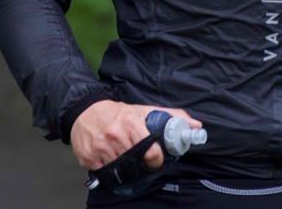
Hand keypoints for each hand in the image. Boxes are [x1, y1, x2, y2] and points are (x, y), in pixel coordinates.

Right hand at [69, 100, 201, 170]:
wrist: (85, 111)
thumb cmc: (118, 113)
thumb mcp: (143, 111)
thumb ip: (171, 117)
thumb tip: (196, 125)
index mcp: (131, 123)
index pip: (151, 152)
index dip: (156, 158)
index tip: (156, 158)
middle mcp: (115, 135)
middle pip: (136, 163)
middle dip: (141, 164)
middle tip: (140, 160)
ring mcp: (101, 148)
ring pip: (121, 170)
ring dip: (125, 167)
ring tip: (124, 157)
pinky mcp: (89, 158)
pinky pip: (105, 172)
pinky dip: (109, 169)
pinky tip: (110, 158)